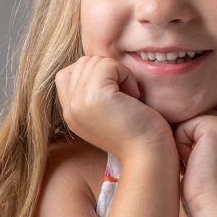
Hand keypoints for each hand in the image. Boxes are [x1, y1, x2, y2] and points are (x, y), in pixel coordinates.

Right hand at [54, 55, 174, 158]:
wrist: (149, 156)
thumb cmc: (139, 132)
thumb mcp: (108, 112)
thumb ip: (93, 91)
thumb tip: (98, 64)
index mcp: (71, 112)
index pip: (67, 73)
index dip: (95, 74)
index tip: (115, 95)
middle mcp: (70, 108)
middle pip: (83, 62)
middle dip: (109, 72)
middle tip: (126, 98)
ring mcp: (79, 103)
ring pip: (95, 61)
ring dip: (119, 74)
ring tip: (129, 99)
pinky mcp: (95, 97)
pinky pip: (108, 64)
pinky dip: (126, 75)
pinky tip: (134, 98)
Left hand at [172, 108, 216, 216]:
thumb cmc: (210, 198)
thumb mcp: (214, 168)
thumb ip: (209, 148)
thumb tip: (188, 140)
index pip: (212, 125)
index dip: (198, 141)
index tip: (201, 167)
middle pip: (201, 120)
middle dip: (191, 139)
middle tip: (196, 167)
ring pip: (191, 122)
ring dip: (185, 143)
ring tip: (194, 165)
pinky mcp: (216, 126)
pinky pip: (184, 125)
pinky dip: (180, 144)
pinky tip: (191, 162)